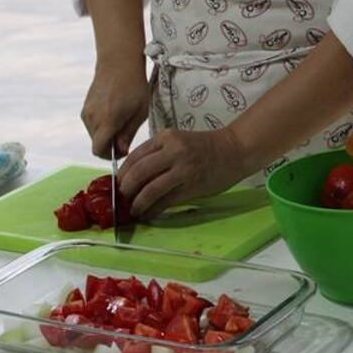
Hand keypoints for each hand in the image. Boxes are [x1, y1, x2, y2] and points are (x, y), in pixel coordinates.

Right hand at [81, 56, 148, 158]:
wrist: (118, 62)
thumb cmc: (134, 85)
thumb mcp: (140, 112)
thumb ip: (128, 133)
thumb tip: (121, 150)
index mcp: (108, 120)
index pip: (99, 150)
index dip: (110, 156)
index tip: (123, 150)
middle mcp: (93, 118)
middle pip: (97, 144)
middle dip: (110, 145)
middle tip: (126, 133)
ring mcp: (87, 112)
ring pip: (94, 135)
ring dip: (105, 134)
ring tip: (121, 120)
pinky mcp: (85, 107)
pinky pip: (92, 125)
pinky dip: (101, 125)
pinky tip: (114, 112)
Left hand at [118, 125, 244, 218]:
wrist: (233, 150)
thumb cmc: (204, 146)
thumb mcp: (178, 140)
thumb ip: (158, 153)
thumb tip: (133, 176)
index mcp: (166, 137)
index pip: (136, 156)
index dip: (123, 173)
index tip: (118, 183)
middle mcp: (173, 151)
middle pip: (139, 172)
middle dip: (126, 188)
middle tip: (122, 198)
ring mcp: (183, 169)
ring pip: (150, 189)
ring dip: (138, 203)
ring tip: (134, 210)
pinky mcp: (192, 186)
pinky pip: (166, 201)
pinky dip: (153, 210)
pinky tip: (149, 214)